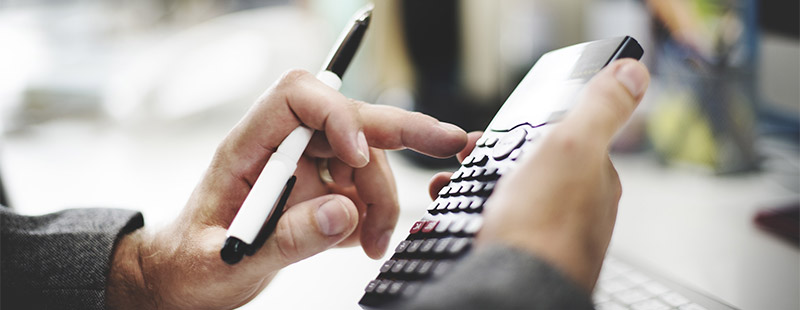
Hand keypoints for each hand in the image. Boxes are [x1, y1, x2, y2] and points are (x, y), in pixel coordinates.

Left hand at [106, 69, 467, 308]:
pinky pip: (360, 188)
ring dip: (383, 199)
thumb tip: (345, 213)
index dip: (338, 114)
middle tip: (450, 143)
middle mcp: (281, 149)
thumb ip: (287, 237)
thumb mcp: (230, 259)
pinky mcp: (317, 192)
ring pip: (364, 160)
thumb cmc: (191, 264)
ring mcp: (302, 168)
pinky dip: (374, 213)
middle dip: (400, 130)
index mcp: (249, 147)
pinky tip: (365, 241)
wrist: (186, 279)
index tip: (361, 156)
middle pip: (347, 119)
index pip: (298, 97)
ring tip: (377, 244)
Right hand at [428, 59, 649, 291]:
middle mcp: (579, 208)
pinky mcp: (528, 255)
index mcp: (595, 178)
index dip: (521, 130)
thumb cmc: (545, 224)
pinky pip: (499, 225)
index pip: (561, 139)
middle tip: (464, 159)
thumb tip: (633, 72)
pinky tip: (469, 218)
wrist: (519, 287)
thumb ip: (602, 106)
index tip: (488, 132)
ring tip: (451, 187)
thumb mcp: (574, 145)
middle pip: (532, 169)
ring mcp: (553, 233)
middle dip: (493, 159)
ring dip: (479, 187)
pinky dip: (478, 215)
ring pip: (512, 197)